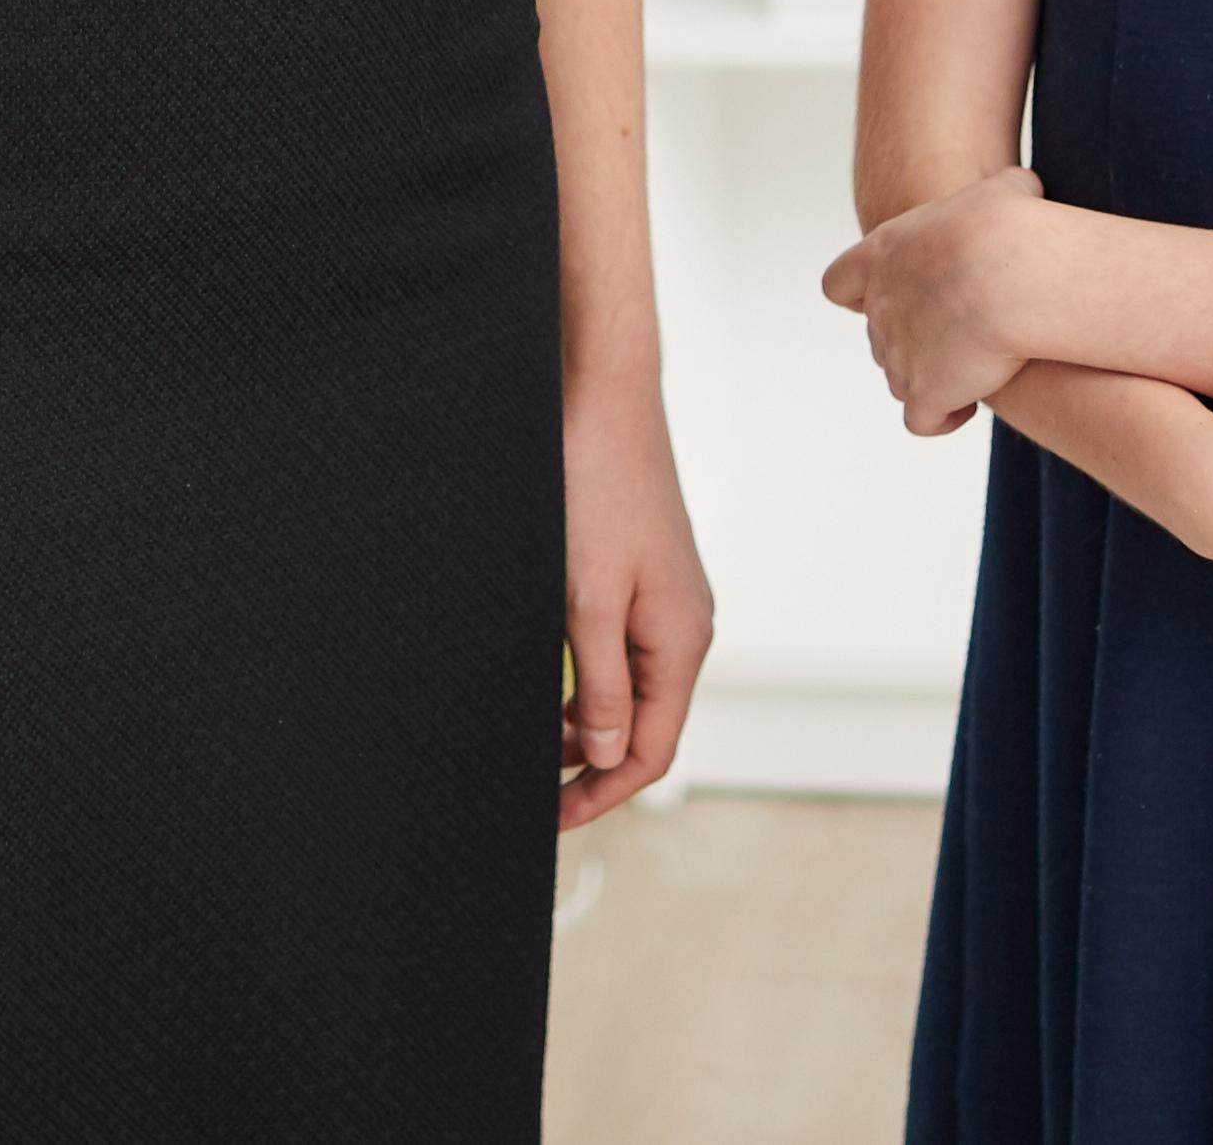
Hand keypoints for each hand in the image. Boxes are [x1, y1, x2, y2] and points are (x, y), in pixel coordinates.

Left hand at [559, 376, 711, 828]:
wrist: (601, 395)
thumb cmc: (593, 487)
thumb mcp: (587, 601)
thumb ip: (599, 686)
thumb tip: (603, 756)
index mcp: (680, 639)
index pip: (651, 748)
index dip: (601, 793)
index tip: (550, 819)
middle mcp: (683, 624)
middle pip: (644, 724)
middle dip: (590, 765)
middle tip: (531, 793)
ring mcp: (664, 598)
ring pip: (629, 687)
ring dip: (584, 724)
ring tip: (529, 748)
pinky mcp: (640, 573)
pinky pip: (620, 649)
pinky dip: (585, 679)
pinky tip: (546, 684)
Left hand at [818, 165, 1052, 435]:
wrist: (1007, 274)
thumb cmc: (1004, 225)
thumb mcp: (1001, 191)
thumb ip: (998, 193)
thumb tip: (1023, 189)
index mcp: (882, 256)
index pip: (840, 283)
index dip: (860, 292)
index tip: (902, 293)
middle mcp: (880, 309)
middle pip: (880, 335)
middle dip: (916, 337)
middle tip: (962, 329)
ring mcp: (897, 356)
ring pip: (900, 378)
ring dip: (931, 376)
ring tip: (973, 367)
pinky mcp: (924, 395)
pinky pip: (923, 420)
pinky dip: (942, 416)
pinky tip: (968, 403)